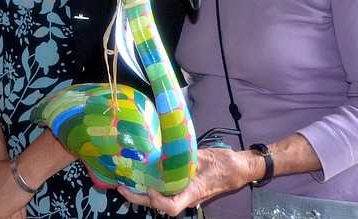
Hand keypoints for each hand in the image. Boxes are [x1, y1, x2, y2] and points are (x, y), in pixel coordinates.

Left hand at [116, 147, 253, 214]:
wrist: (236, 168)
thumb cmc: (223, 163)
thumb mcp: (204, 157)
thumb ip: (185, 157)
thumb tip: (166, 150)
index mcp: (192, 192)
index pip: (172, 208)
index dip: (158, 201)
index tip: (150, 188)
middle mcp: (186, 197)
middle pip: (159, 205)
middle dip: (138, 198)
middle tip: (121, 187)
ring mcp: (184, 194)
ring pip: (160, 199)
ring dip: (142, 192)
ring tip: (125, 180)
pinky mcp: (183, 188)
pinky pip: (165, 191)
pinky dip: (151, 185)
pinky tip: (141, 175)